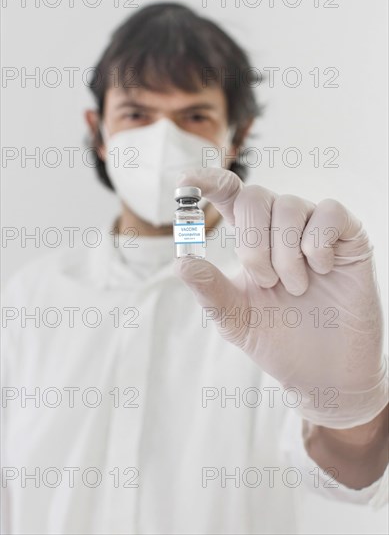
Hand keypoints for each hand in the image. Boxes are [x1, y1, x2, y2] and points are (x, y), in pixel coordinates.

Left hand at [174, 168, 387, 428]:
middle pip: (254, 197)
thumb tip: (180, 261)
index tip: (185, 183)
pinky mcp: (347, 237)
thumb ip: (210, 289)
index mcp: (252, 241)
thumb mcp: (236, 318)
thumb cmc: (278, 341)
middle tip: (265, 282)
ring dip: (286, 253)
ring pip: (289, 206)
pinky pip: (329, 212)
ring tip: (295, 288)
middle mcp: (280, 229)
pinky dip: (318, 241)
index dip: (208, 183)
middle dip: (252, 242)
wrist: (325, 372)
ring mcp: (314, 230)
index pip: (229, 197)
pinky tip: (322, 269)